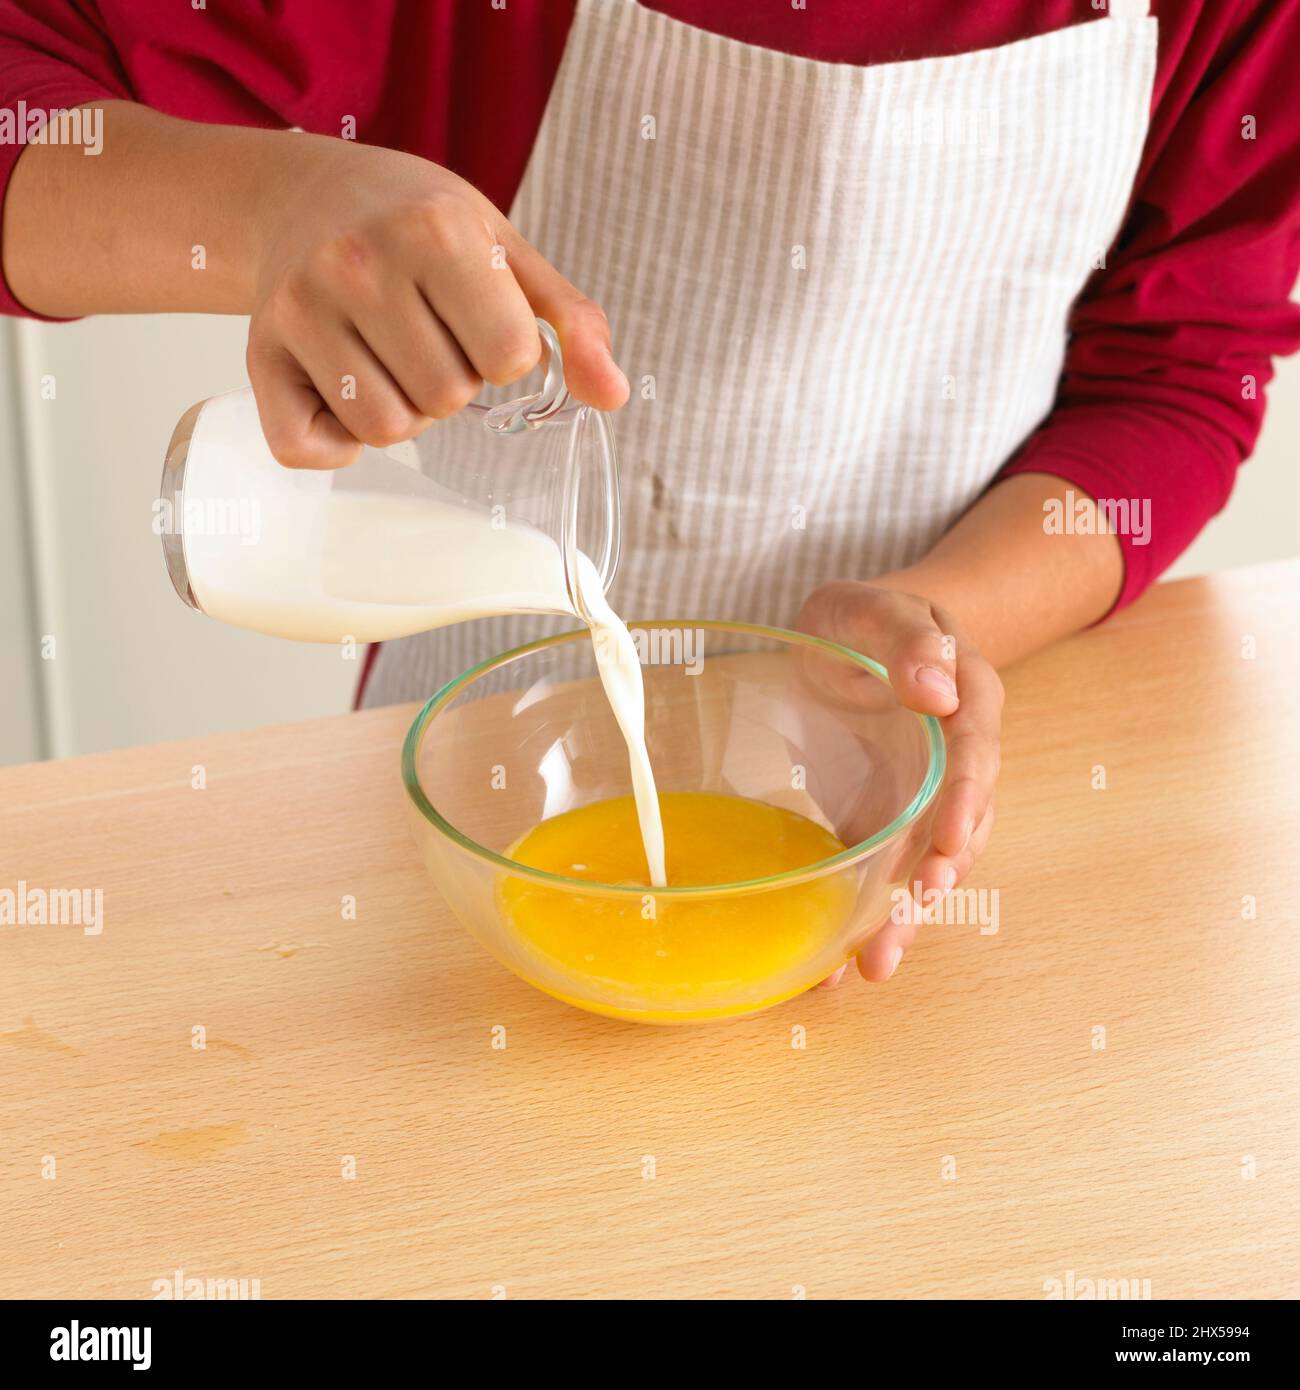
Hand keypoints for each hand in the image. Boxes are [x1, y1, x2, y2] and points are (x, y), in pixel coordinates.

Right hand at [246, 140, 628, 467]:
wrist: (304, 192)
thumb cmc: (416, 225)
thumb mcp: (505, 249)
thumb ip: (571, 320)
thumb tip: (614, 396)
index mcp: (434, 230)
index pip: (509, 358)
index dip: (504, 352)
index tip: (475, 316)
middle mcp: (358, 263)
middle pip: (446, 399)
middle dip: (451, 381)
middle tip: (424, 333)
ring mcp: (301, 309)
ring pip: (386, 430)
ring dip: (402, 411)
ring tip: (387, 355)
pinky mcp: (257, 353)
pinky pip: (307, 450)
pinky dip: (335, 445)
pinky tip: (343, 394)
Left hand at [795, 578, 1002, 984]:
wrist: (846, 641)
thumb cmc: (860, 619)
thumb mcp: (869, 607)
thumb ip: (905, 637)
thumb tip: (936, 690)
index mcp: (967, 700)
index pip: (974, 755)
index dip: (964, 800)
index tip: (947, 841)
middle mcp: (957, 760)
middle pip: (963, 825)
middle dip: (941, 874)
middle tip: (913, 911)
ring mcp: (926, 800)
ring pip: (931, 864)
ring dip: (909, 915)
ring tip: (875, 963)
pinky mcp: (890, 828)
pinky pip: (889, 878)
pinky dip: (871, 919)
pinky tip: (839, 963)